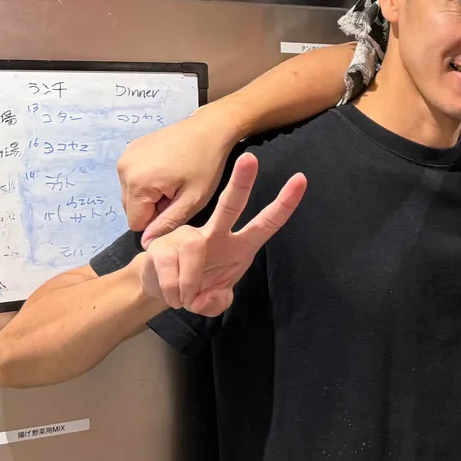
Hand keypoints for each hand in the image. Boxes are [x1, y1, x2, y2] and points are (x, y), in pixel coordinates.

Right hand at [119, 106, 239, 245]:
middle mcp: (123, 169)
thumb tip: (147, 243)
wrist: (210, 127)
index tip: (177, 204)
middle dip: (153, 207)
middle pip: (132, 208)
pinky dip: (148, 180)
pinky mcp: (130, 148)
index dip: (158, 220)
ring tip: (174, 179)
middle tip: (178, 191)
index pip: (136, 223)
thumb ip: (168, 223)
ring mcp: (124, 156)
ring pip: (132, 194)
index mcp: (136, 183)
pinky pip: (133, 178)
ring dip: (151, 194)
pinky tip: (168, 169)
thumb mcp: (193, 200)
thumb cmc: (207, 164)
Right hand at [138, 153, 306, 315]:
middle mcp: (216, 234)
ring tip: (184, 297)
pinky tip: (171, 292)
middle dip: (241, 182)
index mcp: (240, 245)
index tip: (301, 179)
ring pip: (194, 248)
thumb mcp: (213, 301)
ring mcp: (188, 235)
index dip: (284, 204)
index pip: (267, 222)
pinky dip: (174, 290)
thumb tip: (203, 297)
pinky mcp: (163, 242)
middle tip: (250, 157)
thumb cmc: (195, 287)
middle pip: (231, 205)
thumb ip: (216, 303)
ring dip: (189, 284)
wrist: (159, 289)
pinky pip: (172, 267)